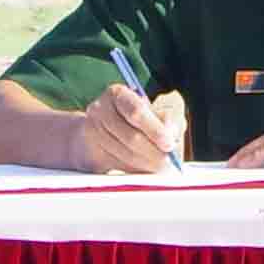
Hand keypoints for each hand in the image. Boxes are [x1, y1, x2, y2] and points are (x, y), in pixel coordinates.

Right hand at [71, 76, 185, 173]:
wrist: (103, 131)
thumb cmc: (136, 119)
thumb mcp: (155, 111)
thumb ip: (168, 118)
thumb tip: (172, 134)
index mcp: (117, 94)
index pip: (137, 111)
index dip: (155, 129)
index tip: (169, 143)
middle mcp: (100, 110)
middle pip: (131, 136)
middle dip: (154, 151)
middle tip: (169, 160)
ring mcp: (92, 132)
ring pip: (125, 154)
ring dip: (146, 163)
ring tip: (160, 165)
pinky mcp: (90, 152)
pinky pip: (116, 165)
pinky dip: (135, 169)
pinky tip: (145, 167)